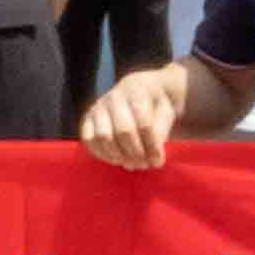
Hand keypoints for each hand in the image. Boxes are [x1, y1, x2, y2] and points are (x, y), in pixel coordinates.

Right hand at [78, 66, 192, 169]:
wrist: (140, 93)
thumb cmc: (156, 107)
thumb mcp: (166, 114)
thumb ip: (160, 132)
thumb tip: (152, 157)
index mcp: (138, 90)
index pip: (144, 122)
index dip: (151, 145)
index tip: (158, 161)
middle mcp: (115, 96)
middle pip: (123, 131)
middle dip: (136, 153)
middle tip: (145, 165)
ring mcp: (99, 107)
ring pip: (103, 136)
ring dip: (119, 155)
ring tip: (133, 164)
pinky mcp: (88, 119)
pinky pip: (89, 140)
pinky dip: (102, 154)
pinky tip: (118, 160)